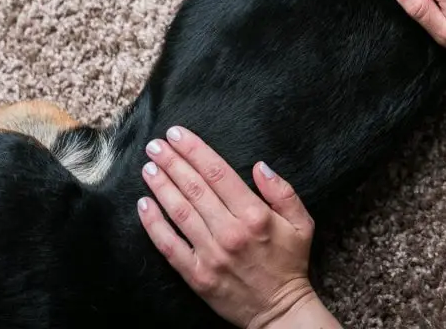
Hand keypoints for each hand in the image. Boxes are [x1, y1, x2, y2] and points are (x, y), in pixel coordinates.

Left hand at [137, 126, 339, 328]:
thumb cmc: (290, 264)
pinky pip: (169, 246)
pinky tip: (144, 205)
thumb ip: (283, 191)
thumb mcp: (302, 224)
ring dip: (161, 186)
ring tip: (148, 167)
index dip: (194, 150)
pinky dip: (154, 224)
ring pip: (179, 212)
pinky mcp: (197, 275)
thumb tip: (260, 166)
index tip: (177, 134)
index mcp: (254, 215)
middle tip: (155, 145)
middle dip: (172, 162)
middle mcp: (230, 231)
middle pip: (194, 187)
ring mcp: (211, 254)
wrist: (281, 311)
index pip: (217, 173)